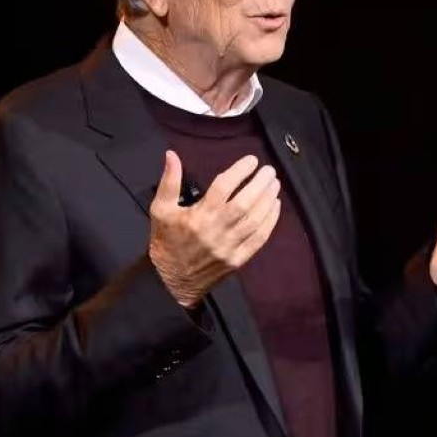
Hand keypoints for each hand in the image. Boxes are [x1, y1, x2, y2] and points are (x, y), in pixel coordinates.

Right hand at [149, 151, 282, 307]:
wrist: (171, 280)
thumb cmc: (166, 241)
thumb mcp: (161, 209)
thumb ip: (169, 181)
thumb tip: (171, 155)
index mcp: (198, 217)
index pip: (223, 188)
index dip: (239, 171)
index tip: (251, 160)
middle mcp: (215, 231)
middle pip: (244, 204)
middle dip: (260, 185)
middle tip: (269, 171)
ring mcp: (229, 247)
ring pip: (255, 221)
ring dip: (268, 201)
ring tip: (274, 185)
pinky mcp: (238, 260)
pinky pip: (259, 239)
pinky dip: (270, 222)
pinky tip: (275, 207)